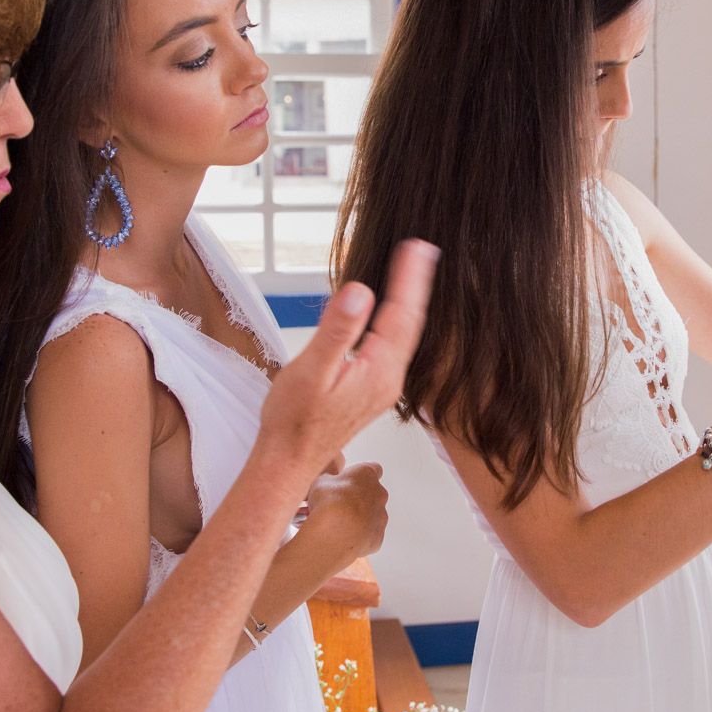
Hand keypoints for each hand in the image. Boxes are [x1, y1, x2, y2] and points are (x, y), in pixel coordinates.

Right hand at [255, 239, 437, 489]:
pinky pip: (391, 347)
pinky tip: (389, 313)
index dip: (409, 279)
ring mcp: (383, 386)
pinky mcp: (372, 389)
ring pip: (402, 336)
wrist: (288, 462)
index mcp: (379, 370)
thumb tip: (360, 294)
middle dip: (415, 285)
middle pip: (409, 323)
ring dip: (406, 302)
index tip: (417, 248)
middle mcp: (389, 379)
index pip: (401, 315)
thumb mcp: (311, 370)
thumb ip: (338, 331)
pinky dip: (393, 322)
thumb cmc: (294, 421)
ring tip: (412, 273)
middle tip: (422, 251)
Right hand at [298, 462, 389, 571]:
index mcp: (367, 475)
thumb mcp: (320, 481)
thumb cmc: (329, 502)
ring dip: (359, 517)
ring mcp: (381, 517)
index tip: (348, 480)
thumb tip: (329, 484)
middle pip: (372, 493)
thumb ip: (330, 480)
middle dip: (358, 498)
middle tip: (339, 504)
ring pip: (372, 515)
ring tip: (338, 524)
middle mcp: (379, 494)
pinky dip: (358, 535)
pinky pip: (369, 534)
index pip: (372, 468)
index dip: (359, 475)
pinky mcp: (377, 537)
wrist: (335, 533)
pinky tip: (343, 537)